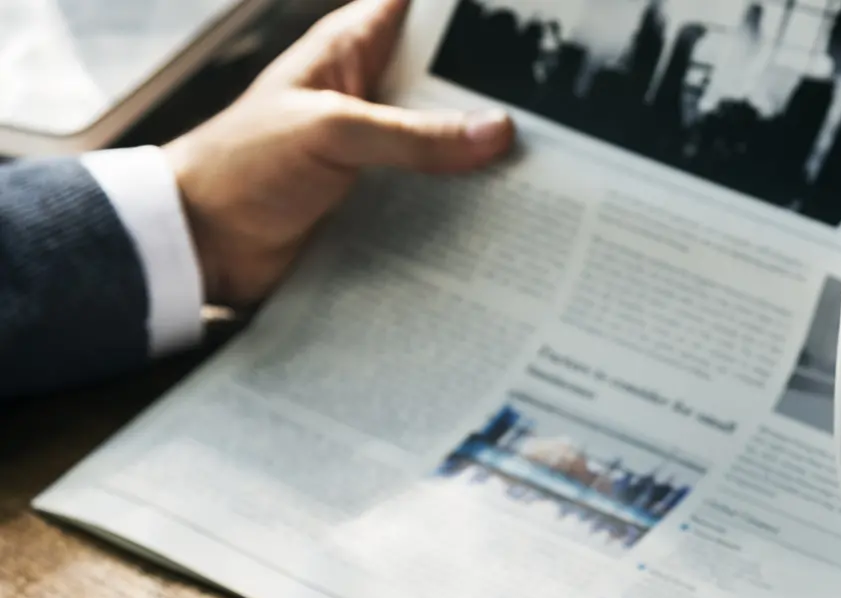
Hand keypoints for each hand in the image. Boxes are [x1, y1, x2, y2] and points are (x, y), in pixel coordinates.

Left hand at [165, 0, 513, 305]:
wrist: (200, 245)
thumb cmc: (241, 166)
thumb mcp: (330, 132)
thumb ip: (413, 133)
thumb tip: (494, 131)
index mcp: (351, 52)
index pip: (420, 12)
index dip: (468, 17)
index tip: (526, 33)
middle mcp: (371, 98)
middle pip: (451, 85)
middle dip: (496, 98)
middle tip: (555, 116)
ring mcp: (379, 155)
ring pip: (450, 148)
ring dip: (485, 162)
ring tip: (547, 171)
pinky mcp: (381, 205)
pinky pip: (436, 201)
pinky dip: (465, 211)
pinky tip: (503, 220)